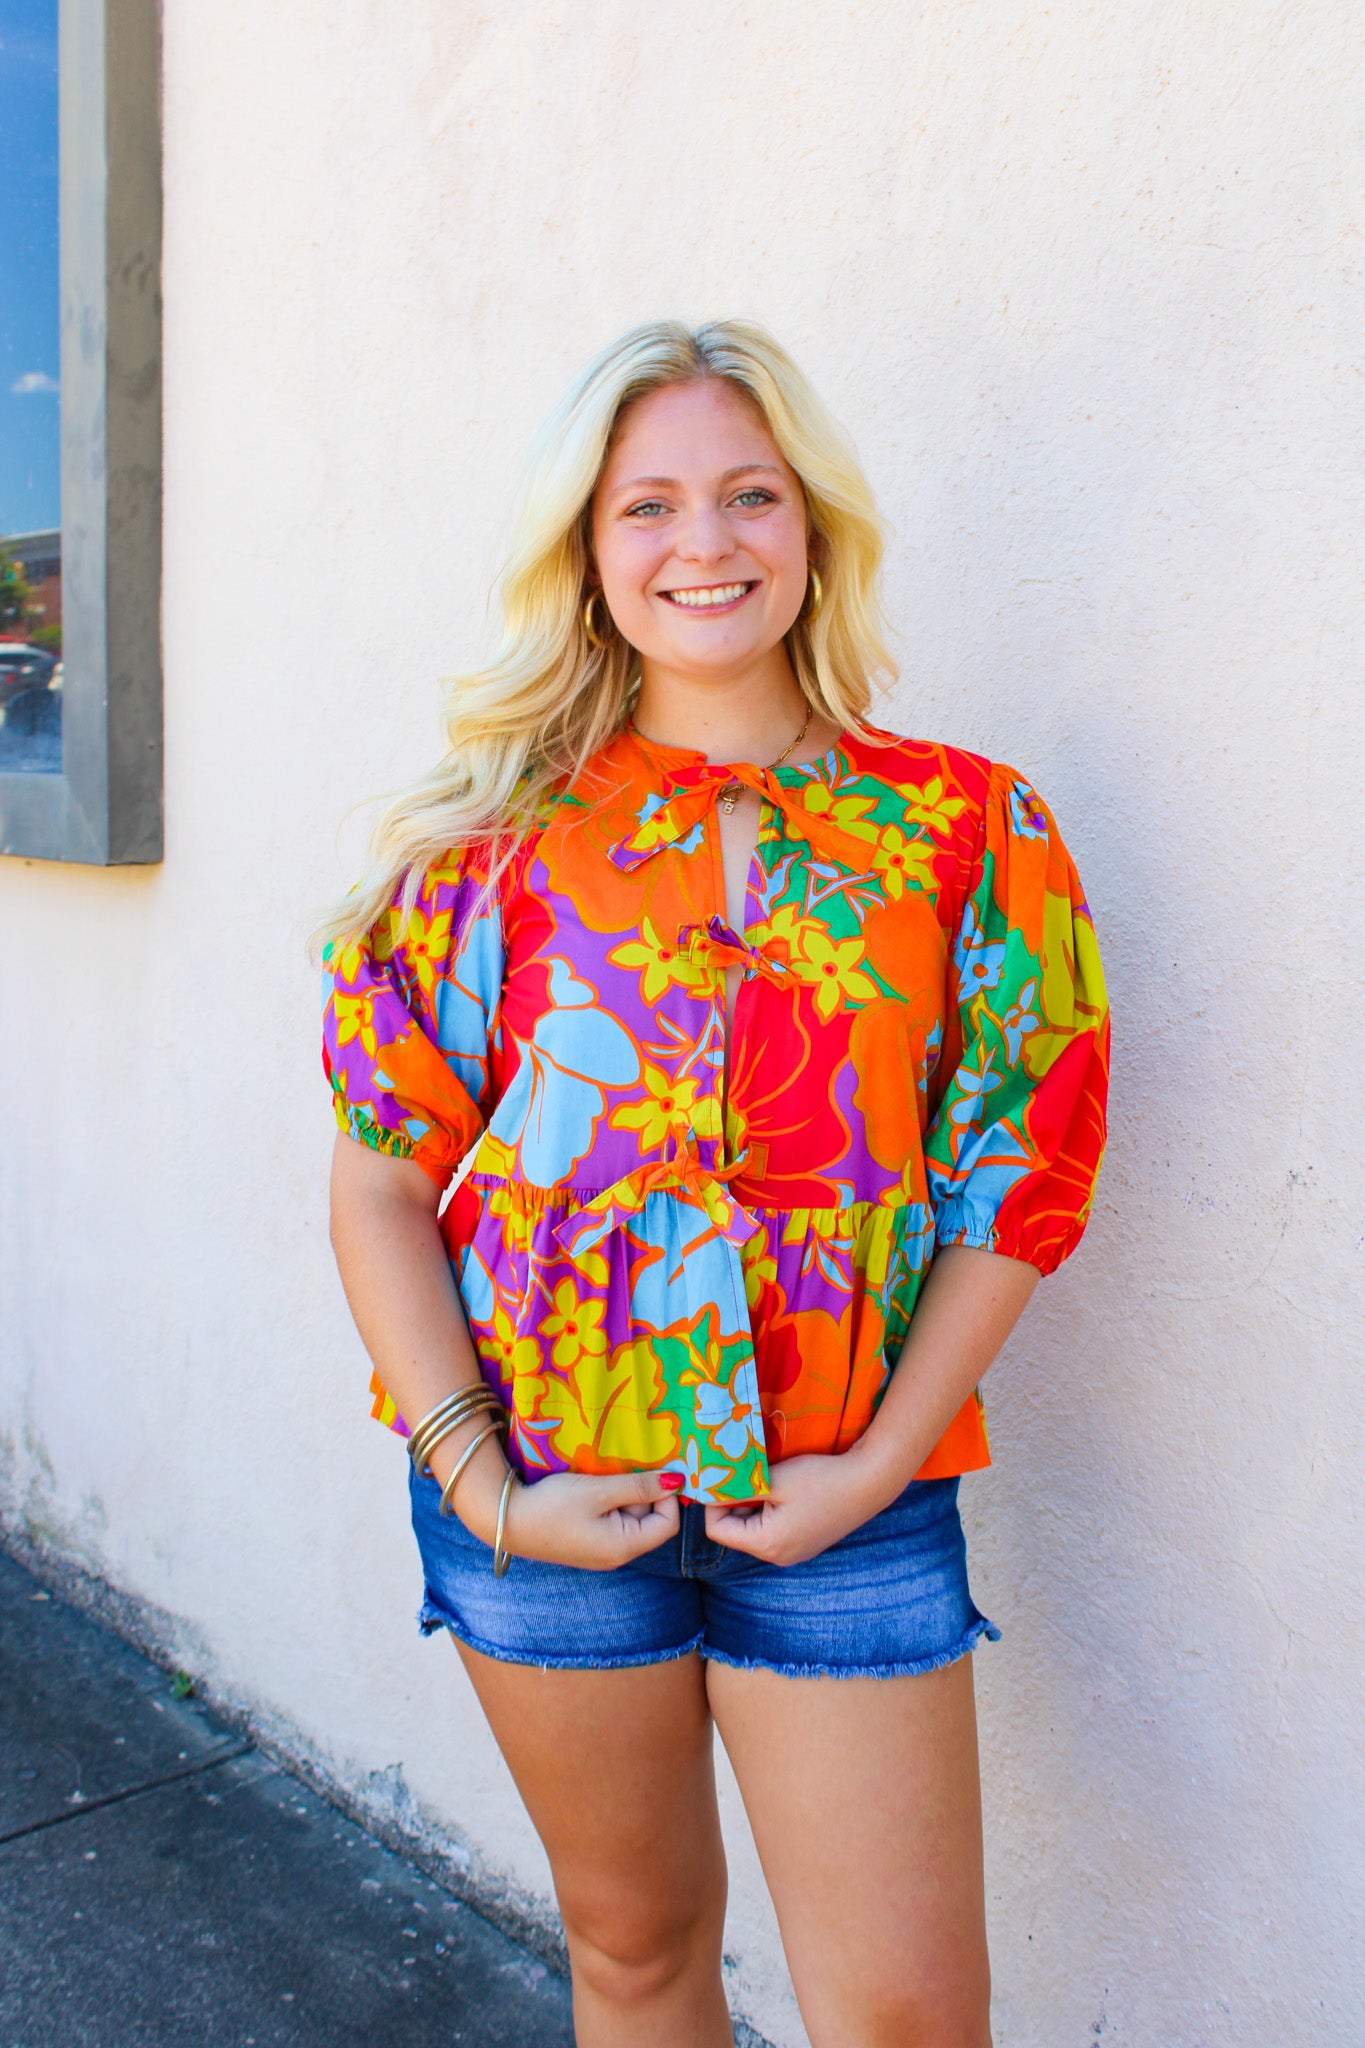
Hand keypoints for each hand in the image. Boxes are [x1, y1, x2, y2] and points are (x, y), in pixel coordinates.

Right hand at [449, 1440, 684, 1570]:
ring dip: (622, 1493)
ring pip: (628, 1516)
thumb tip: (678, 1481)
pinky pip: (611, 1519)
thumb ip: (639, 1486)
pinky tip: (591, 1487)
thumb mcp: (599, 1490)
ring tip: (600, 1478)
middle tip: (617, 1472)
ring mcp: (601, 1549)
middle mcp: (617, 1554)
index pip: (668, 1524)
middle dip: (640, 1492)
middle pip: (649, 1519)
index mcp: (625, 1547)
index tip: (650, 1471)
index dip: (666, 1496)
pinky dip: (608, 1500)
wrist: (506, 1520)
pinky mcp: (587, 1540)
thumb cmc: (554, 1506)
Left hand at [703, 1451, 882, 1567]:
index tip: (724, 1477)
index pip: (717, 1531)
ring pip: (754, 1529)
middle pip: (735, 1532)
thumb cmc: (819, 1479)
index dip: (714, 1502)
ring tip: (767, 1480)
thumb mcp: (773, 1480)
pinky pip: (774, 1530)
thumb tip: (709, 1491)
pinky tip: (785, 1491)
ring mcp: (794, 1553)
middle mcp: (778, 1557)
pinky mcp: (805, 1544)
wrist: (868, 1483)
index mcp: (766, 1545)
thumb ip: (737, 1488)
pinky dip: (770, 1510)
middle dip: (735, 1503)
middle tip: (744, 1475)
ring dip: (752, 1505)